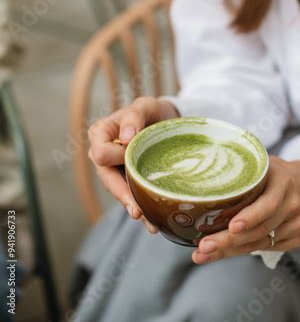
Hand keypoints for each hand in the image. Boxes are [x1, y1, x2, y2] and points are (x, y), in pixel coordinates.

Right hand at [87, 97, 178, 232]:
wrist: (169, 121)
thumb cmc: (153, 111)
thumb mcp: (146, 105)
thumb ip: (133, 116)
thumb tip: (125, 137)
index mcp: (101, 133)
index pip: (101, 153)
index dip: (116, 157)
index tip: (132, 155)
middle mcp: (103, 153)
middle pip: (107, 179)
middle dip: (123, 194)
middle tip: (137, 211)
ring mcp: (116, 170)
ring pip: (119, 192)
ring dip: (134, 207)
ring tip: (148, 223)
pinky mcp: (129, 180)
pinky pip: (132, 196)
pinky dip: (142, 209)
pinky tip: (152, 223)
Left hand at [192, 156, 299, 263]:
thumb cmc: (275, 175)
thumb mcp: (263, 165)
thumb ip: (242, 172)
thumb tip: (204, 179)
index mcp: (284, 183)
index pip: (268, 204)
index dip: (250, 216)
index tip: (231, 226)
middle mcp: (293, 206)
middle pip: (260, 229)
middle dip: (228, 241)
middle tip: (203, 247)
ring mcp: (296, 225)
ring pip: (259, 243)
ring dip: (228, 250)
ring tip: (202, 254)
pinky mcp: (295, 239)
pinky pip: (265, 248)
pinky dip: (242, 251)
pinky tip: (222, 251)